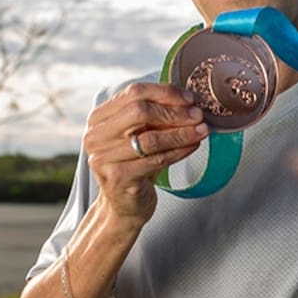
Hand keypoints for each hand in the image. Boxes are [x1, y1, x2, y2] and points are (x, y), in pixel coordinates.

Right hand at [82, 82, 207, 222]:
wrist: (124, 204)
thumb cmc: (134, 165)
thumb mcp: (139, 135)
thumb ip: (154, 116)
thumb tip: (187, 101)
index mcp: (99, 118)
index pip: (133, 92)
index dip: (164, 92)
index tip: (188, 98)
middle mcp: (96, 136)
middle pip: (139, 111)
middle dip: (174, 112)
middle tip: (198, 115)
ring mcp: (103, 158)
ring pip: (151, 138)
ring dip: (181, 133)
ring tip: (202, 130)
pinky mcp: (118, 178)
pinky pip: (156, 160)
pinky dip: (179, 151)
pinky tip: (193, 146)